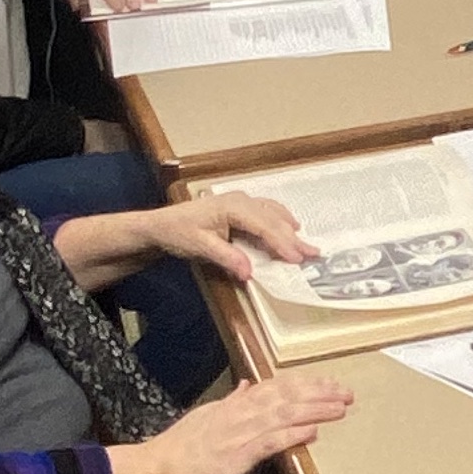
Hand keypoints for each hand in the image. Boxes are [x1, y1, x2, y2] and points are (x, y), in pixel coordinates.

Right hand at [110, 374, 353, 473]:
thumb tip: (247, 385)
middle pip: (288, 397)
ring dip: (315, 410)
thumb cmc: (183, 444)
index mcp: (237, 404)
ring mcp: (243, 433)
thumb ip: (232, 400)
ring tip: (340, 408)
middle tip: (345, 392)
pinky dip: (292, 435)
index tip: (328, 381)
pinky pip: (270, 442)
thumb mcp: (208, 413)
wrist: (163, 466)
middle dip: (319, 393)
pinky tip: (312, 432)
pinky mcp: (240, 455)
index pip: (277, 386)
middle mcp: (243, 413)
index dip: (305, 383)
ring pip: (285, 415)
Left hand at [142, 190, 315, 283]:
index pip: (264, 226)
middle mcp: (240, 200)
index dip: (282, 243)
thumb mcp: (200, 247)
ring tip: (306, 244)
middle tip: (313, 254)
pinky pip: (266, 212)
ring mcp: (240, 201)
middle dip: (293, 238)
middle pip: (273, 220)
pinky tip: (290, 226)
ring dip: (290, 229)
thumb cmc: (178, 233)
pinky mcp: (238, 207)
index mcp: (232, 207)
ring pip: (272, 214)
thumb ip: (227, 258)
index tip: (296, 259)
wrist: (160, 225)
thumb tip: (250, 273)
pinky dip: (280, 221)